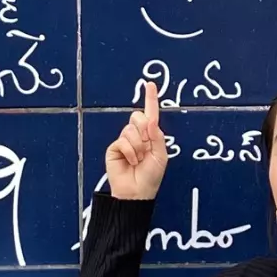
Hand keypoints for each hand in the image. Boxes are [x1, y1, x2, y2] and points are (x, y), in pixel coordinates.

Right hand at [105, 81, 167, 200]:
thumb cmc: (151, 176)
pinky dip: (130, 152)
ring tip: (138, 160)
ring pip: (131, 130)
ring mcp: (125, 141)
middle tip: (146, 148)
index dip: (150, 99)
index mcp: (151, 136)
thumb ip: (157, 137)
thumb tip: (152, 120)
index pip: (150, 114)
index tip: (150, 84)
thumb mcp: (161, 155)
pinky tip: (131, 162)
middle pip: (138, 117)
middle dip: (144, 131)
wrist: (137, 192)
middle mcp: (137, 135)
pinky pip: (123, 141)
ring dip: (138, 147)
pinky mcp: (114, 147)